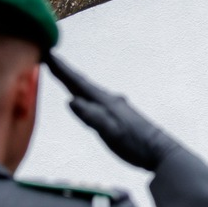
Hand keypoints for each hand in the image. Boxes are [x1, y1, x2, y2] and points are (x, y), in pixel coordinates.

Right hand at [45, 53, 178, 169]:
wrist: (161, 153)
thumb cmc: (136, 145)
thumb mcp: (111, 132)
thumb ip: (92, 117)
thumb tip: (71, 100)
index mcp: (106, 102)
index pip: (78, 82)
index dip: (61, 69)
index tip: (47, 53)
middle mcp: (110, 100)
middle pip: (82, 83)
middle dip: (64, 72)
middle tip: (47, 58)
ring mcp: (115, 107)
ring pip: (89, 91)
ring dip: (73, 82)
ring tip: (61, 74)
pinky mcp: (118, 116)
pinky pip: (95, 101)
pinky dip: (84, 95)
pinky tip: (83, 98)